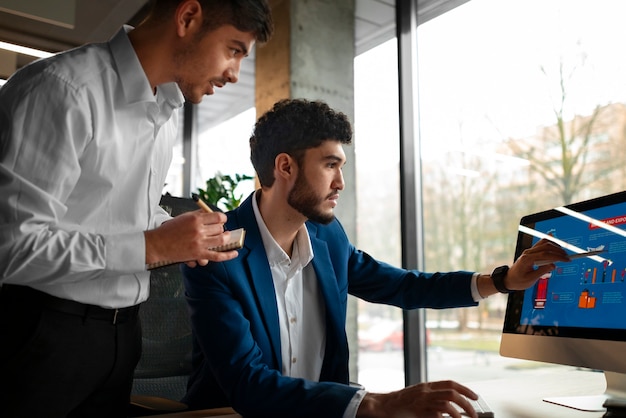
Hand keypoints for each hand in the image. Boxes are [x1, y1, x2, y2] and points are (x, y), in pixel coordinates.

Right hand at [145, 209, 238, 265]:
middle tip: (220, 230)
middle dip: (222, 229)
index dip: (222, 218)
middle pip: (220, 228)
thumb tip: (211, 213)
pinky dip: (228, 255)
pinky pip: (218, 255)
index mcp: (195, 218)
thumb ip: (198, 215)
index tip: (222, 220)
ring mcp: (200, 243)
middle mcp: (199, 230)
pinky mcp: (199, 254)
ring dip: (226, 239)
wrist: (157, 244)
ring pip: (222, 240)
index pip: (218, 216)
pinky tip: (234, 252)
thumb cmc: (168, 231)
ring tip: (226, 238)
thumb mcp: (183, 217)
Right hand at [357, 380, 479, 417]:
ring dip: (460, 413)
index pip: (450, 384)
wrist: (383, 405)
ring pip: (447, 404)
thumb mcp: (416, 394)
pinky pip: (437, 415)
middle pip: (452, 393)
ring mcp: (422, 402)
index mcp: (426, 386)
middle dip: (466, 403)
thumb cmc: (400, 402)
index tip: (475, 397)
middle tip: (474, 414)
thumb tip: (450, 402)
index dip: (465, 389)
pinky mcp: (418, 412)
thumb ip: (431, 396)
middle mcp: (425, 392)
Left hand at [505, 238, 568, 290]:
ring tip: (563, 253)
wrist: (509, 279)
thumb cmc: (518, 281)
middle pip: (546, 246)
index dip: (558, 256)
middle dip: (558, 250)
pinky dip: (549, 243)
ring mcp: (529, 251)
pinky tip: (555, 243)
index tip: (567, 259)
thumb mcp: (531, 279)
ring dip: (555, 246)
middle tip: (567, 257)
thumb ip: (542, 271)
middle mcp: (528, 252)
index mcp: (527, 259)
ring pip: (543, 243)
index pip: (545, 254)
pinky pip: (540, 244)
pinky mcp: (530, 252)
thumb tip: (553, 265)